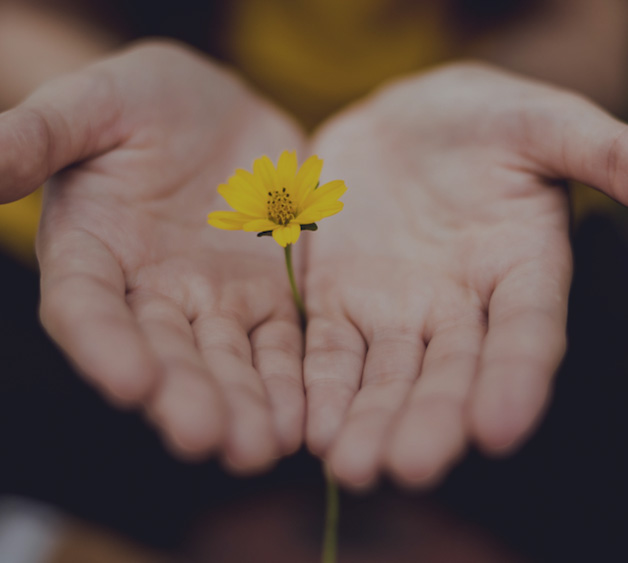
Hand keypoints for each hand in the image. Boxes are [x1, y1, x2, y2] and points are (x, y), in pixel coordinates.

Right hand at [0, 41, 305, 471]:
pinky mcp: (267, 298)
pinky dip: (288, 381)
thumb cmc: (143, 101)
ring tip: (259, 448)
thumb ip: (39, 136)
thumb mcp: (92, 104)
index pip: (87, 308)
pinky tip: (300, 419)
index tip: (128, 381)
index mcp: (94, 253)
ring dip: (243, 406)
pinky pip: (279, 345)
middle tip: (207, 439)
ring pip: (227, 362)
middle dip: (185, 396)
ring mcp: (213, 301)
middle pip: (164, 353)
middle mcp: (151, 293)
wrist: (218, 111)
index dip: (104, 345)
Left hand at [304, 62, 627, 487]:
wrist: (399, 123)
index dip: (515, 380)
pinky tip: (313, 429)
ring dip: (369, 422)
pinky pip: (331, 351)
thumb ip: (595, 150)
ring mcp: (394, 310)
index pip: (524, 335)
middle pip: (448, 374)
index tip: (500, 429)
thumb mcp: (538, 122)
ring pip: (385, 377)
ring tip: (351, 467)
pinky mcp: (339, 301)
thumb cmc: (479, 118)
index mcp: (518, 270)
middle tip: (408, 468)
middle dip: (430, 421)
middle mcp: (459, 307)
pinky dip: (323, 388)